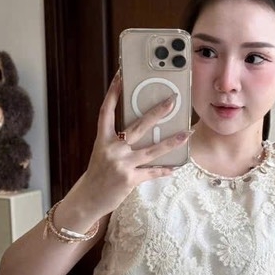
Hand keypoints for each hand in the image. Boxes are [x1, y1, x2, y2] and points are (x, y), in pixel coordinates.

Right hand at [77, 72, 190, 218]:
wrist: (88, 198)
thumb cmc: (99, 173)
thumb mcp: (103, 152)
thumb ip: (119, 141)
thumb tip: (144, 130)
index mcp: (103, 139)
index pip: (106, 110)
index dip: (113, 92)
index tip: (120, 75)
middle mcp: (112, 149)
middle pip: (138, 126)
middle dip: (157, 113)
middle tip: (172, 101)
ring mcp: (121, 164)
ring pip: (152, 150)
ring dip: (171, 142)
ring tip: (186, 133)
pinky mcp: (129, 180)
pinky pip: (152, 173)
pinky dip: (164, 170)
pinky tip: (175, 167)